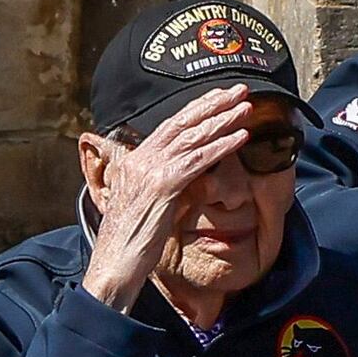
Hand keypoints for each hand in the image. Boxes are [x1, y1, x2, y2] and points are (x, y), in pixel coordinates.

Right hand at [77, 90, 265, 310]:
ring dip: (222, 119)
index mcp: (132, 163)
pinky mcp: (161, 186)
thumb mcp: (142, 207)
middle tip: (239, 90)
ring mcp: (149, 172)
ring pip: (191, 137)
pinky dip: (221, 146)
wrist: (112, 266)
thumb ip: (160, 188)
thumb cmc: (127, 245)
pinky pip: (197, 161)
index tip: (217, 98)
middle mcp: (139, 161)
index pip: (168, 127)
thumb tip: (183, 179)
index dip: (195, 109)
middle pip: (181, 123)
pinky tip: (240, 137)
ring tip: (246, 108)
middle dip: (212, 104)